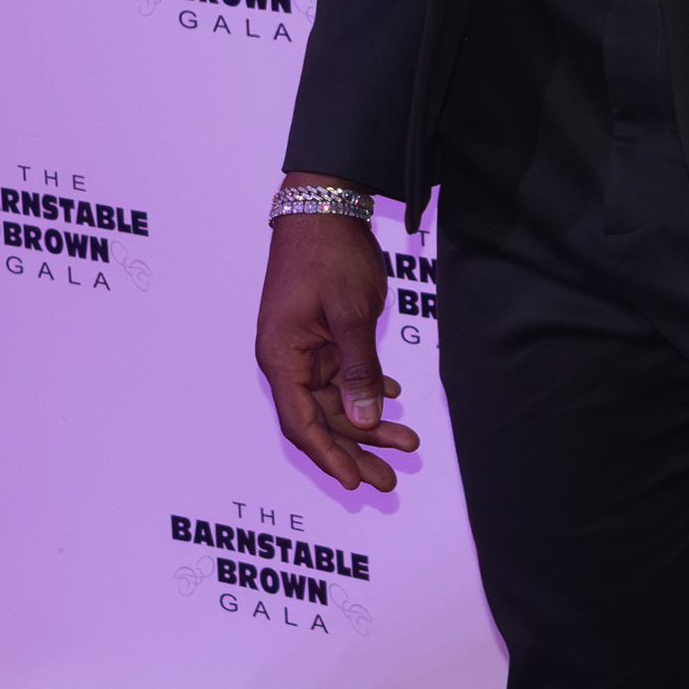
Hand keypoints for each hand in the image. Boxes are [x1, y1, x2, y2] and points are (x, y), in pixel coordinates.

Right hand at [253, 193, 421, 492]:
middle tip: (391, 480)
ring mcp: (301, 348)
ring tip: (407, 442)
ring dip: (368, 421)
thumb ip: (359, 370)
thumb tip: (365, 419)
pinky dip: (366, 388)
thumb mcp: (351, 315)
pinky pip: (340, 375)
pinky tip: (392, 396)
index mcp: (281, 359)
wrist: (322, 205)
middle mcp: (286, 359)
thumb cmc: (329, 254)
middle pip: (321, 420)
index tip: (357, 483)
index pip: (303, 424)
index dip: (330, 457)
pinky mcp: (318, 335)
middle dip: (357, 450)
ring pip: (335, 400)